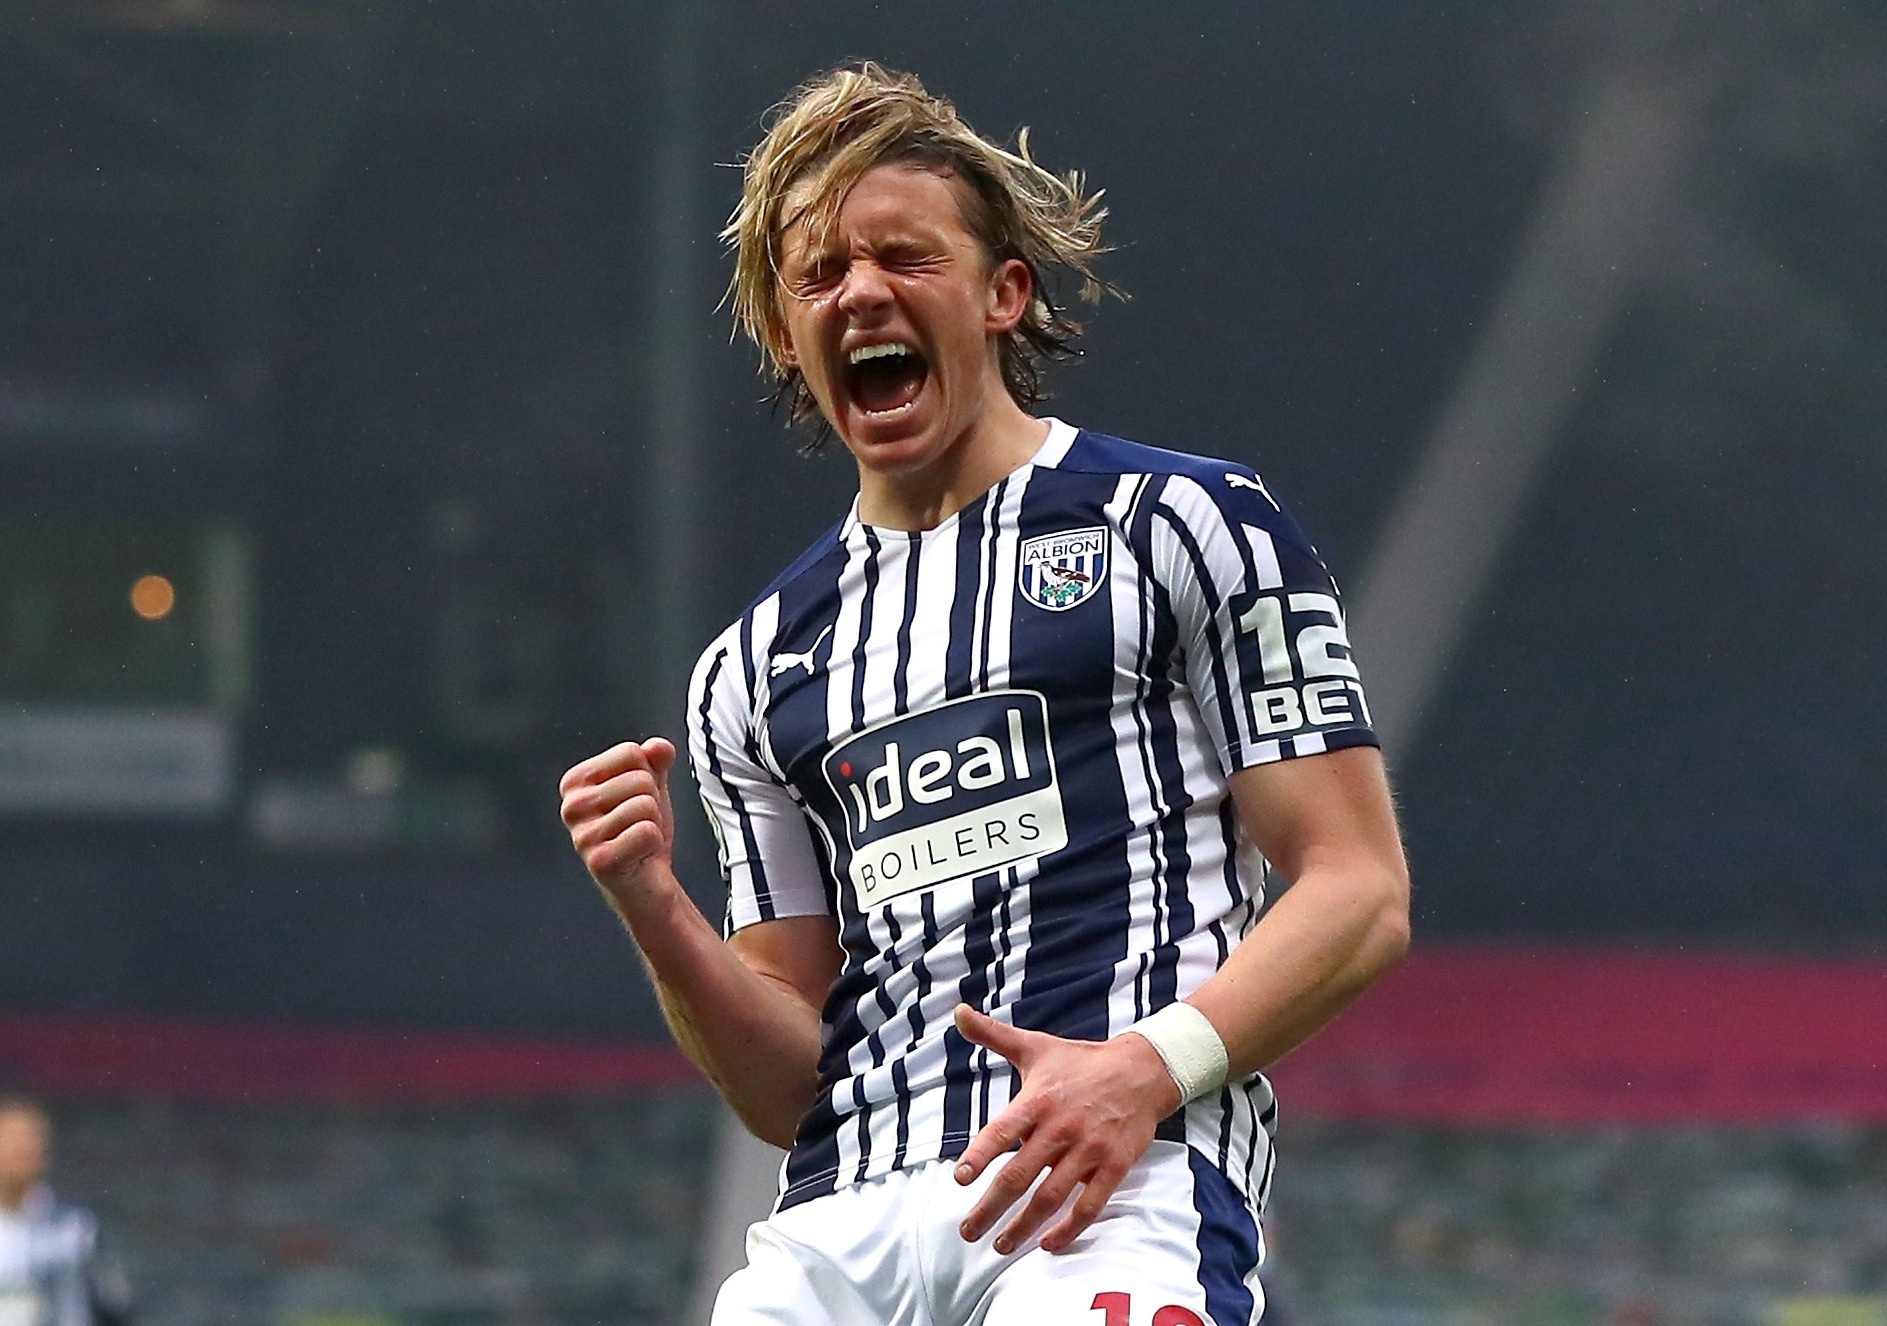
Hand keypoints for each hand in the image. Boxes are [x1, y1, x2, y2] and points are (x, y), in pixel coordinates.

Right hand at [559, 738, 677, 910]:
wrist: (646, 882)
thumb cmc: (641, 831)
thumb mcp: (651, 786)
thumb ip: (655, 760)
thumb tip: (659, 747)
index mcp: (575, 782)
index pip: (631, 752)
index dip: (646, 776)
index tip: (634, 800)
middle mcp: (571, 807)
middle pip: (640, 778)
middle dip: (651, 802)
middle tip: (638, 825)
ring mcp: (582, 835)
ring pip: (645, 805)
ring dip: (652, 825)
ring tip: (637, 840)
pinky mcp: (599, 861)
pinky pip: (646, 831)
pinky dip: (653, 844)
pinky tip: (638, 856)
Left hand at [951, 1004, 1180, 1254]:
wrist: (1142, 1070)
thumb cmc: (1081, 1062)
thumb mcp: (1036, 1046)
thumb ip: (993, 1035)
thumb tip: (957, 1011)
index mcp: (1038, 1100)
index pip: (1002, 1131)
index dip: (980, 1156)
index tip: (960, 1180)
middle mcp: (1061, 1128)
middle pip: (1020, 1176)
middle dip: (990, 1208)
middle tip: (967, 1232)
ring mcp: (1089, 1150)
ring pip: (1050, 1197)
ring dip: (1022, 1226)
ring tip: (999, 1245)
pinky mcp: (1114, 1166)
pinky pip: (1089, 1205)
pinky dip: (1068, 1229)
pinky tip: (1047, 1244)